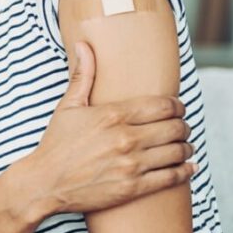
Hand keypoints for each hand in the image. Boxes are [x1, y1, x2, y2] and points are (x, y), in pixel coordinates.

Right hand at [17, 42, 193, 221]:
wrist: (45, 183)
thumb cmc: (56, 144)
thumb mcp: (67, 107)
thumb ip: (83, 76)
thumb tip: (83, 46)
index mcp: (112, 115)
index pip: (163, 105)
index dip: (177, 105)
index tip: (177, 107)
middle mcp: (125, 138)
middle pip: (175, 127)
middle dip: (183, 126)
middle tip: (181, 127)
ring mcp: (131, 164)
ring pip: (177, 152)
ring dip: (186, 148)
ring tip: (184, 146)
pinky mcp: (133, 187)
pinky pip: (171, 177)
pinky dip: (185, 171)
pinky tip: (187, 167)